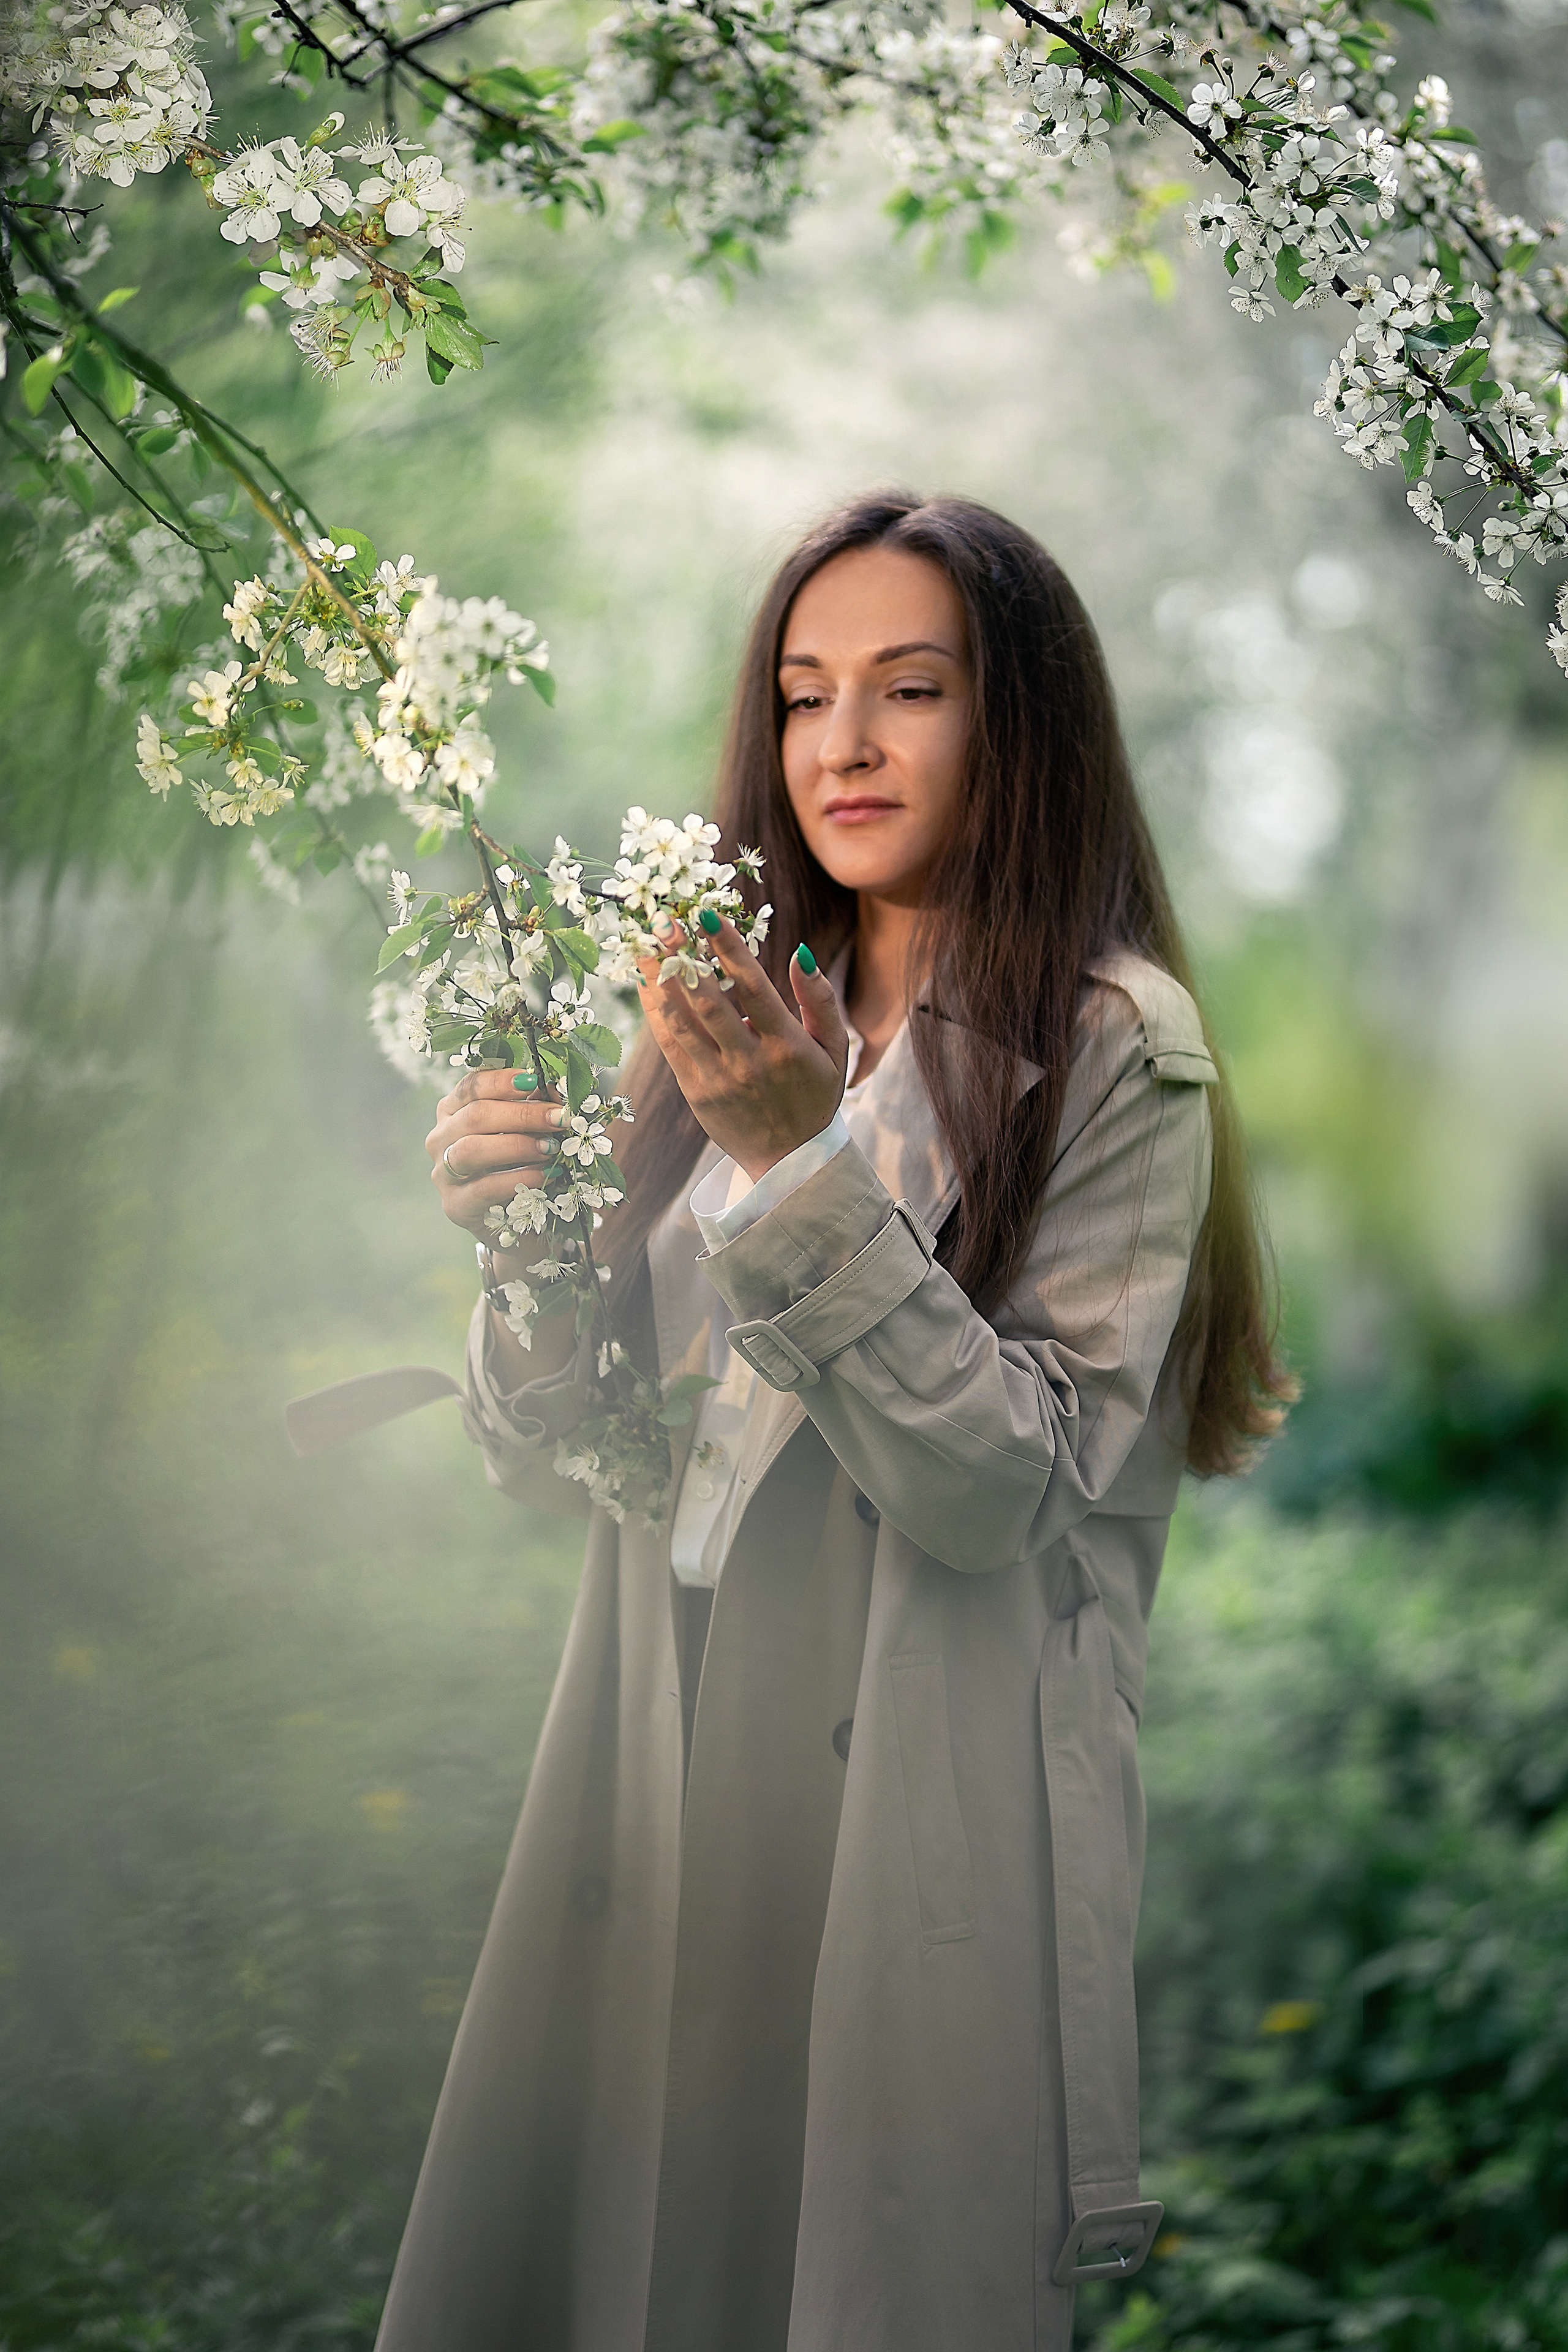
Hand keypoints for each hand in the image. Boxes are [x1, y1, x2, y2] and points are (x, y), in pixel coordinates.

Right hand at [426, 1068, 569, 1241]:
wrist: (516, 1218)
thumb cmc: (520, 1163)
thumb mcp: (527, 1130)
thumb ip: (534, 1107)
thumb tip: (554, 1087)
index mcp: (453, 1111)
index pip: (471, 1087)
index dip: (502, 1081)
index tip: (535, 1080)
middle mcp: (440, 1138)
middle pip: (475, 1116)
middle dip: (522, 1114)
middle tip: (559, 1118)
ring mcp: (443, 1173)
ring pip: (471, 1150)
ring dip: (517, 1146)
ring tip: (551, 1147)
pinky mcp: (456, 1206)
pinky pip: (484, 1187)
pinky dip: (519, 1178)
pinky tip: (546, 1174)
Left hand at [637, 915, 849, 1181]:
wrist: (790, 1161)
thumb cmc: (815, 1095)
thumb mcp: (835, 1049)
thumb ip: (821, 1000)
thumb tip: (800, 954)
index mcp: (786, 1046)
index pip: (753, 988)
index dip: (728, 949)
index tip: (706, 916)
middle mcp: (749, 1061)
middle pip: (709, 1001)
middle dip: (683, 957)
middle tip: (662, 920)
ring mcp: (718, 1078)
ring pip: (681, 1022)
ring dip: (659, 980)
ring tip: (643, 945)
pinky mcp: (695, 1091)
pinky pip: (670, 1045)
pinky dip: (655, 1012)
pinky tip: (645, 983)